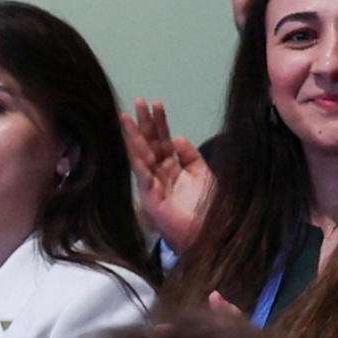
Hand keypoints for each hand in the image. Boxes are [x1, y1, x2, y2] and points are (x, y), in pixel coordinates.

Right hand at [125, 102, 210, 254]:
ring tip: (126, 117)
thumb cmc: (209, 209)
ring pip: (142, 156)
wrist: (210, 236)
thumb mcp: (203, 175)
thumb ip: (191, 156)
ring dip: (135, 136)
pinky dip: (138, 158)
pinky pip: (143, 174)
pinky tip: (133, 142)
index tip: (156, 103)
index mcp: (174, 168)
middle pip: (150, 144)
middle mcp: (161, 174)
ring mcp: (154, 185)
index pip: (164, 141)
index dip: (160, 123)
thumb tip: (177, 137)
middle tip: (138, 101)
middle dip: (144, 123)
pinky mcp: (151, 198)